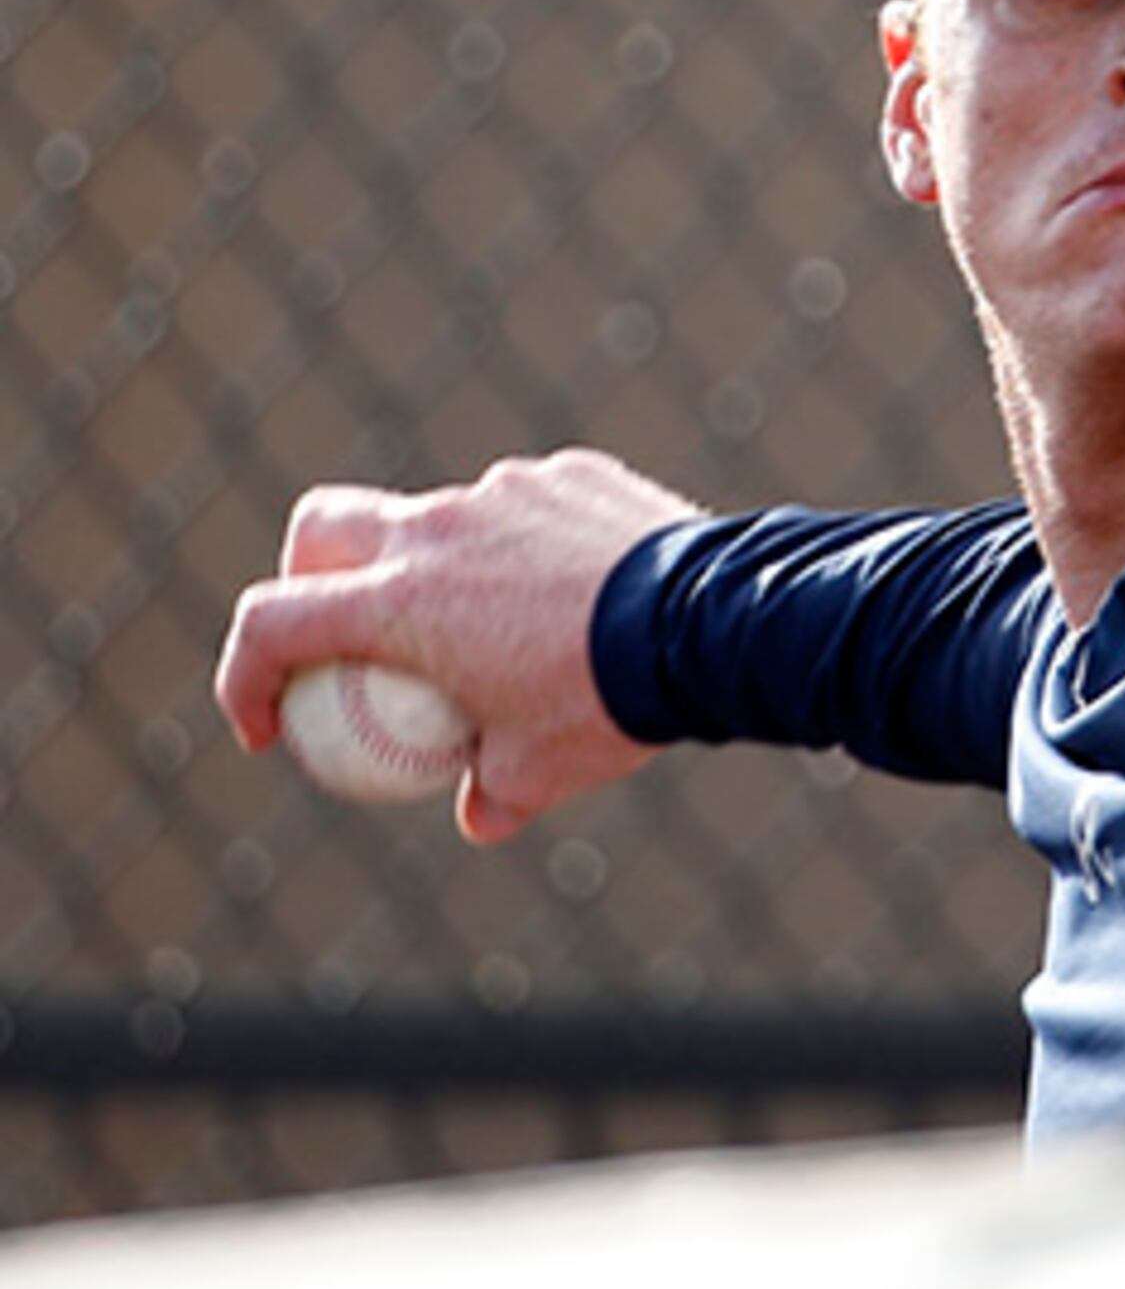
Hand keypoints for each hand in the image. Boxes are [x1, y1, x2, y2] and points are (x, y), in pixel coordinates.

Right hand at [216, 449, 701, 843]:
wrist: (713, 623)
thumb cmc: (609, 700)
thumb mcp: (541, 771)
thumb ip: (492, 794)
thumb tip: (479, 815)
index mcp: (397, 601)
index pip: (270, 625)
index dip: (246, 678)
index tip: (270, 726)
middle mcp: (436, 529)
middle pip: (324, 528)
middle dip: (308, 575)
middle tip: (344, 632)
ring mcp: (503, 491)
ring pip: (438, 514)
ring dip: (437, 562)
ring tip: (495, 626)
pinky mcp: (569, 473)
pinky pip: (523, 506)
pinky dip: (523, 544)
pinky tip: (573, 593)